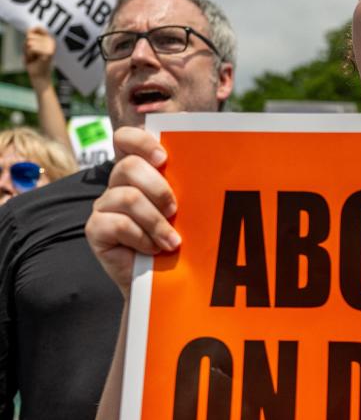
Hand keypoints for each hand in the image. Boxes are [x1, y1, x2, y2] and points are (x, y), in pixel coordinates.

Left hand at [24, 26, 55, 83]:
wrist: (38, 75)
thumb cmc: (33, 61)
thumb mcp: (29, 45)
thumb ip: (30, 35)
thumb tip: (31, 29)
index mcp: (48, 38)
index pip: (36, 28)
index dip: (29, 37)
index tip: (33, 46)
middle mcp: (51, 41)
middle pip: (30, 36)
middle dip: (27, 46)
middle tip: (33, 54)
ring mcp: (51, 46)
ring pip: (30, 42)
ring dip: (28, 51)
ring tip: (34, 57)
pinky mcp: (48, 52)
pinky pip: (31, 49)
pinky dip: (30, 55)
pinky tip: (35, 60)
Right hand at [85, 127, 180, 298]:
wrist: (164, 280)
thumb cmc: (179, 237)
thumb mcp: (186, 207)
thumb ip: (186, 183)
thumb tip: (206, 160)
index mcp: (139, 171)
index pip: (126, 139)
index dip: (140, 141)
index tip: (163, 158)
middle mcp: (118, 184)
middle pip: (129, 166)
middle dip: (159, 189)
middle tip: (176, 211)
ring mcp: (104, 206)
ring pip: (127, 197)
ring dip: (156, 221)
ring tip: (172, 240)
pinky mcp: (96, 230)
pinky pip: (117, 224)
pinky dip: (141, 237)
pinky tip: (153, 249)